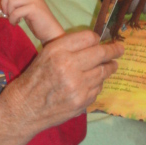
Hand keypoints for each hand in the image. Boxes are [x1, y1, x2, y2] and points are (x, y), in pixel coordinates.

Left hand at [0, 0, 63, 43]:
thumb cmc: (38, 22)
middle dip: (4, 2)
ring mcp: (33, 0)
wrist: (50, 31)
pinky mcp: (33, 8)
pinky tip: (17, 23)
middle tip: (7, 13)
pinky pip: (16, 12)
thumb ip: (16, 3)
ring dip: (9, 13)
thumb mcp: (25, 10)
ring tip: (13, 20)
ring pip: (11, 2)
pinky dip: (13, 19)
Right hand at [1, 30, 123, 133]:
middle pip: (101, 53)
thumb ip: (69, 47)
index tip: (101, 41)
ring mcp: (77, 86)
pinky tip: (92, 83)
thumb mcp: (47, 54)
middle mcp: (68, 66)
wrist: (25, 107)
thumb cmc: (35, 77)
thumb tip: (96, 43)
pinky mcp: (81, 101)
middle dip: (114, 50)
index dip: (97, 39)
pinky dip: (97, 84)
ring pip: (103, 72)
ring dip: (109, 68)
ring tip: (112, 65)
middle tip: (120, 49)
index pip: (89, 38)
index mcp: (57, 50)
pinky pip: (98, 88)